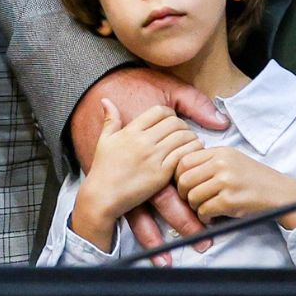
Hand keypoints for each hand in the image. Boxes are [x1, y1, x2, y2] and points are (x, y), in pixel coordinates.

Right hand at [68, 66, 230, 259]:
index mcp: (131, 130)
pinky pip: (183, 156)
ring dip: (191, 139)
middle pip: (174, 123)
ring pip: (183, 138)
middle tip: (186, 133)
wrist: (103, 195)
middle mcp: (143, 140)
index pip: (159, 111)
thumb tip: (106, 100)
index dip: (170, 113)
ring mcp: (153, 157)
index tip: (172, 121)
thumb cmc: (103, 169)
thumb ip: (110, 120)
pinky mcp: (162, 173)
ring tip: (192, 143)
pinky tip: (193, 157)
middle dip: (184, 126)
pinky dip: (192, 153)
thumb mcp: (104, 141)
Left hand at [176, 147, 295, 228]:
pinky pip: (204, 210)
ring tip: (204, 208)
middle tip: (191, 200)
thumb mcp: (232, 159)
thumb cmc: (254, 179)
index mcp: (220, 152)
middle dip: (183, 194)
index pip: (184, 160)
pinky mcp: (230, 200)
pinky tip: (212, 216)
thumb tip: (180, 170)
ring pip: (192, 196)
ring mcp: (226, 182)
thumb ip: (209, 160)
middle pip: (184, 179)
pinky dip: (205, 217)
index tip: (186, 184)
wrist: (280, 193)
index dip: (179, 175)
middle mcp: (222, 164)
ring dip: (195, 207)